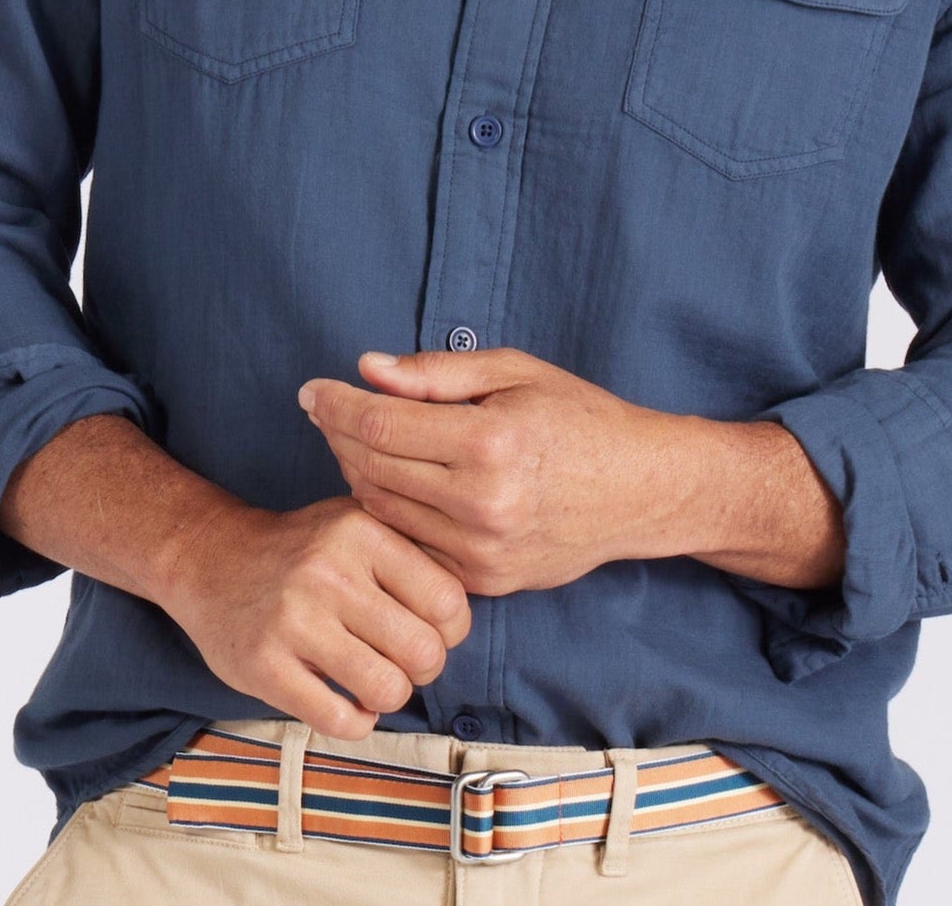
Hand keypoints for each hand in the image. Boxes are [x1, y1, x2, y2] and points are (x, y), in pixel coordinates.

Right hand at [159, 494, 472, 740]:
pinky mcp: (264, 667)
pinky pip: (341, 721)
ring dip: (389, 695)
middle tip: (404, 660)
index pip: (448, 600)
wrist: (210, 559)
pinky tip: (347, 701)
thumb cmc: (302, 550)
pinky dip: (356, 721)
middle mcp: (328, 572)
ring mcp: (293, 621)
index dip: (452, 628)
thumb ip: (411, 553)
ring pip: (388, 690)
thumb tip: (470, 609)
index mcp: (360, 531)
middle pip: (424, 651)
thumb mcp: (355, 523)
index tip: (432, 629)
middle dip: (424, 667)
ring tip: (372, 678)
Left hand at [297, 347, 673, 595]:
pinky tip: (385, 481)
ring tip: (352, 439)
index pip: (381, 423)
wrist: (641, 490)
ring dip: (355, 472)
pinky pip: (410, 544)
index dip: (335, 404)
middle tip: (325, 409)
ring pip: (383, 510)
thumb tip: (367, 369)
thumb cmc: (580, 417)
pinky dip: (387, 511)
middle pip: (372, 468)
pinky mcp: (483, 582)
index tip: (310, 390)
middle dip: (337, 434)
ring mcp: (481, 551)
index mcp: (489, 443)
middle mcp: (482, 504)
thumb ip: (436, 372)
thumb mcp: (514, 371)